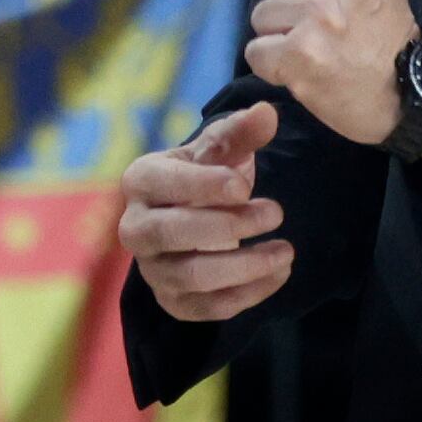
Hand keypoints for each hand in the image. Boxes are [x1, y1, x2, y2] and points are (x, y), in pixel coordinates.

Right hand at [119, 102, 291, 323]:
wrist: (193, 217)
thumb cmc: (204, 177)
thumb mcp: (219, 150)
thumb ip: (239, 133)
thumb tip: (266, 113)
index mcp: (140, 180)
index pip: (165, 185)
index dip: (204, 186)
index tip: (244, 186)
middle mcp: (135, 228)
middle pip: (173, 234)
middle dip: (230, 225)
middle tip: (276, 212)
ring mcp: (152, 269)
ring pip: (192, 277)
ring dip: (245, 267)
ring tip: (286, 252)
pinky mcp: (173, 301)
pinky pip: (206, 308)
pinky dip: (247, 295)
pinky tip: (278, 274)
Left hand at [244, 0, 415, 144]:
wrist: (405, 88)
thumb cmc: (386, 17)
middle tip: (323, 17)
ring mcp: (322, 16)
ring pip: (260, 15)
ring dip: (280, 32)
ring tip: (319, 41)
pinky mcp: (303, 55)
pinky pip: (257, 50)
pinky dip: (273, 64)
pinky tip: (306, 66)